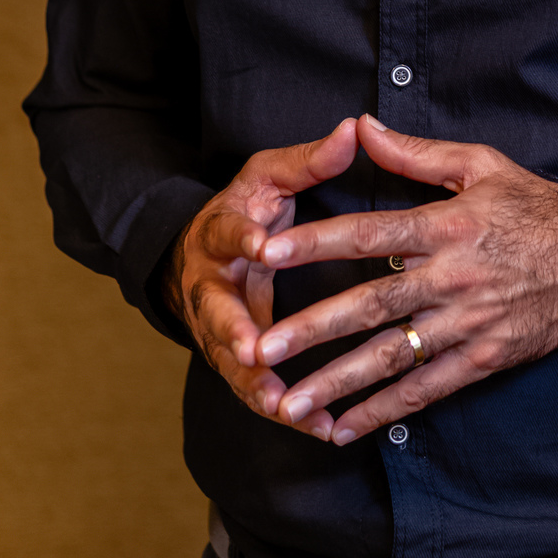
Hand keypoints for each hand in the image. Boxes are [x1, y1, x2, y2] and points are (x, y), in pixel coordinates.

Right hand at [162, 118, 359, 433]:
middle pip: (214, 312)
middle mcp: (211, 285)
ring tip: (285, 406)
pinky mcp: (238, 359)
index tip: (261, 246)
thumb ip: (309, 160)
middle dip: (232, 331)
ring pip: (232, 363)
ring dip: (256, 385)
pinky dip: (287, 411)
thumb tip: (355, 128)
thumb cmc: (250, 208)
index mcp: (220, 233)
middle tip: (251, 348)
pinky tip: (322, 429)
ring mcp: (219, 328)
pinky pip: (258, 389)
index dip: (242, 240)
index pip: (227, 234)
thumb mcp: (270, 177)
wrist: (203, 254)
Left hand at [254, 114, 557, 444]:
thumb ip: (415, 152)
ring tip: (288, 402)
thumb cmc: (537, 208)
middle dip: (311, 330)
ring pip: (391, 356)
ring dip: (337, 382)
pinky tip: (343, 427)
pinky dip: (382, 410)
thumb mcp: (482, 165)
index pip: (370, 234)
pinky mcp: (481, 358)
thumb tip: (362, 126)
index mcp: (447, 225)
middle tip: (259, 349)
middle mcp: (452, 278)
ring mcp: (466, 323)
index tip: (267, 252)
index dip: (317, 243)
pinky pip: (424, 389)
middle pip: (370, 305)